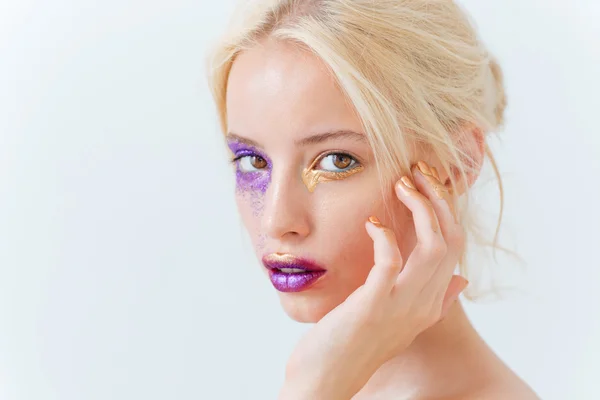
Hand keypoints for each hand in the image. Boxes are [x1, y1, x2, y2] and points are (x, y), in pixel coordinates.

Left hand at [279, 161, 468, 399]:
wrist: (325, 380)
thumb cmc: (354, 345)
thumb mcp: (401, 321)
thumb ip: (434, 300)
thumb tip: (461, 280)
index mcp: (430, 304)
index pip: (455, 248)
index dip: (447, 211)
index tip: (428, 183)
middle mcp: (423, 304)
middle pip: (451, 240)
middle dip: (438, 199)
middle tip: (418, 171)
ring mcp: (400, 306)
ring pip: (433, 247)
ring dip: (420, 209)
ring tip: (402, 185)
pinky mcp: (373, 306)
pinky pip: (390, 262)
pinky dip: (385, 237)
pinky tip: (372, 223)